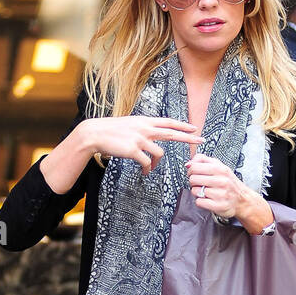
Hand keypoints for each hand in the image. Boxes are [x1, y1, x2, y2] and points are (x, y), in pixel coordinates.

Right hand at [84, 116, 201, 172]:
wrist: (95, 134)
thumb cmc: (111, 132)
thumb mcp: (130, 126)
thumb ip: (143, 130)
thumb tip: (152, 137)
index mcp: (145, 121)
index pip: (168, 122)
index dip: (182, 125)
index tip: (194, 128)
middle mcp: (145, 128)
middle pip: (171, 133)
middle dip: (188, 137)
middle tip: (201, 140)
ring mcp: (140, 139)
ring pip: (159, 154)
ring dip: (156, 165)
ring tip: (149, 169)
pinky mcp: (133, 150)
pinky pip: (146, 163)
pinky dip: (147, 169)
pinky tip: (144, 172)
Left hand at [186, 153, 250, 219]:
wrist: (242, 200)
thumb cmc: (228, 183)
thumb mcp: (219, 166)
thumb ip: (203, 160)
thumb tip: (188, 163)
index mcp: (220, 169)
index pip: (195, 167)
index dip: (191, 171)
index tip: (193, 174)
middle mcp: (221, 181)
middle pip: (193, 179)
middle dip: (193, 182)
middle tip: (199, 184)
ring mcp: (220, 194)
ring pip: (195, 191)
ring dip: (197, 192)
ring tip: (205, 192)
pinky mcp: (218, 205)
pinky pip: (199, 202)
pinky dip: (200, 201)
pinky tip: (207, 199)